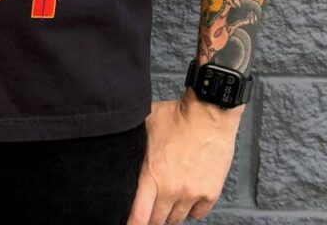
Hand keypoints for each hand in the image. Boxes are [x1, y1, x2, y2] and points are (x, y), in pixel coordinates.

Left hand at [127, 88, 242, 223]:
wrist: (210, 113)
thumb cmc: (177, 115)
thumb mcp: (145, 124)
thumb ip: (133, 140)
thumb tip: (116, 139)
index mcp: (152, 174)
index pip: (138, 215)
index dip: (131, 223)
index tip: (128, 223)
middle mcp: (172, 188)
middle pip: (157, 220)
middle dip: (151, 215)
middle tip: (149, 205)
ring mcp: (192, 193)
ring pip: (176, 218)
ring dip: (170, 211)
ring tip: (167, 196)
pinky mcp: (210, 192)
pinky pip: (197, 213)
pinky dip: (190, 208)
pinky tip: (186, 195)